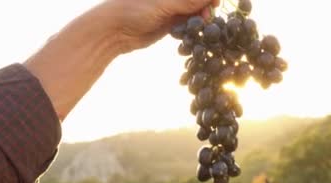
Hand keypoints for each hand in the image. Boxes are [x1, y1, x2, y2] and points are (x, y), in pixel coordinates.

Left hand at [105, 0, 220, 52]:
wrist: (114, 31)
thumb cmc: (133, 10)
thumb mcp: (164, 4)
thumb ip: (187, 1)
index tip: (216, 2)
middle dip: (206, 6)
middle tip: (208, 17)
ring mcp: (171, 8)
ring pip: (194, 11)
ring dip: (201, 18)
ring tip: (203, 24)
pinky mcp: (169, 23)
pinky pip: (188, 23)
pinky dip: (194, 27)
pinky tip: (196, 31)